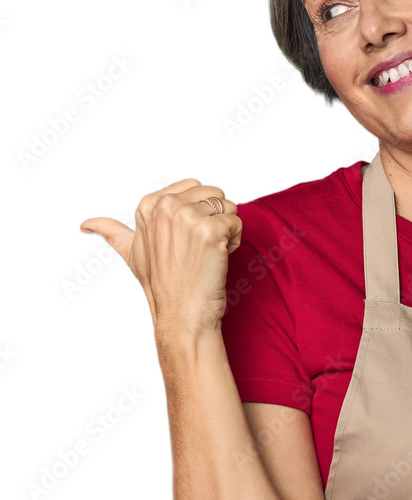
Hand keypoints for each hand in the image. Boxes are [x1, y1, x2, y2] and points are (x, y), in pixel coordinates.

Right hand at [80, 179, 241, 336]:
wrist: (181, 313)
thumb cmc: (162, 285)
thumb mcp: (131, 253)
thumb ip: (112, 232)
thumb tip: (86, 224)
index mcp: (149, 205)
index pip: (194, 186)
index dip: (199, 212)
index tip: (185, 237)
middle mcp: (167, 207)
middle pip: (214, 194)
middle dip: (215, 218)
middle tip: (199, 247)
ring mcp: (188, 218)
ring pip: (228, 207)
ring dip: (226, 230)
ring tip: (208, 253)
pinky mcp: (210, 231)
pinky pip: (237, 223)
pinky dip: (234, 242)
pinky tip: (218, 258)